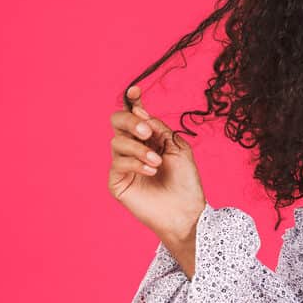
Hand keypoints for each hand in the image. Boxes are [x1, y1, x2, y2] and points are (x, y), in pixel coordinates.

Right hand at [108, 85, 206, 241]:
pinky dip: (135, 163)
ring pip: (118, 142)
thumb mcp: (177, 148)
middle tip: (148, 132)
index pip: (136, 114)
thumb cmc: (185, 182)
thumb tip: (141, 112)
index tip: (136, 91)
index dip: (133, 101)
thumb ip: (159, 129)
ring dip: (139, 149)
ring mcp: (123, 164)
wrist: (186, 211)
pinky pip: (118, 163)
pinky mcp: (117, 181)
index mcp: (149, 138)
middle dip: (131, 122)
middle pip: (118, 122)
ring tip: (157, 162)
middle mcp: (133, 147)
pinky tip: (151, 171)